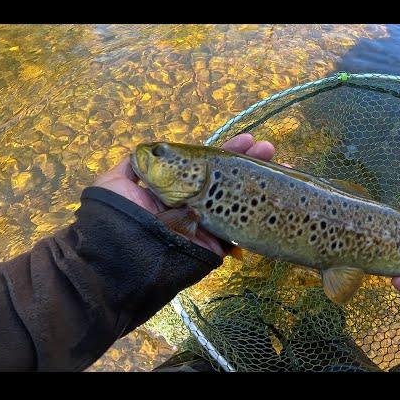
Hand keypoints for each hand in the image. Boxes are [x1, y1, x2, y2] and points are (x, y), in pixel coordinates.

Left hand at [93, 134, 275, 257]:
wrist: (116, 260)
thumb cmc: (115, 217)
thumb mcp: (115, 182)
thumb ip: (134, 164)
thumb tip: (148, 147)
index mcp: (175, 187)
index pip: (207, 164)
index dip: (228, 151)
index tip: (248, 139)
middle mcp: (194, 203)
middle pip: (228, 180)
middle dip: (251, 163)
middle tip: (270, 150)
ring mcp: (206, 225)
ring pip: (239, 202)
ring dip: (261, 185)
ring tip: (283, 168)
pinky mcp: (215, 246)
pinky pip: (240, 232)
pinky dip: (260, 218)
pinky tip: (279, 202)